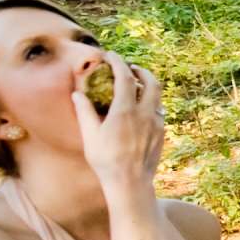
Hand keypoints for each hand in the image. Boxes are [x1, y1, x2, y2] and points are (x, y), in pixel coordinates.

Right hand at [74, 53, 163, 190]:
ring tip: (135, 86)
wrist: (130, 184)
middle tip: (130, 68)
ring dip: (148, 86)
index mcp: (126, 111)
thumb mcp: (90, 136)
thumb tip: (77, 93)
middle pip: (152, 82)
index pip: (125, 77)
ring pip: (158, 97)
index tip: (110, 55)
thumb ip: (84, 111)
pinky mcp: (162, 134)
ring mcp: (157, 124)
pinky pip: (159, 111)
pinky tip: (140, 108)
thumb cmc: (106, 161)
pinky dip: (151, 103)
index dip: (118, 62)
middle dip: (141, 70)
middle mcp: (145, 114)